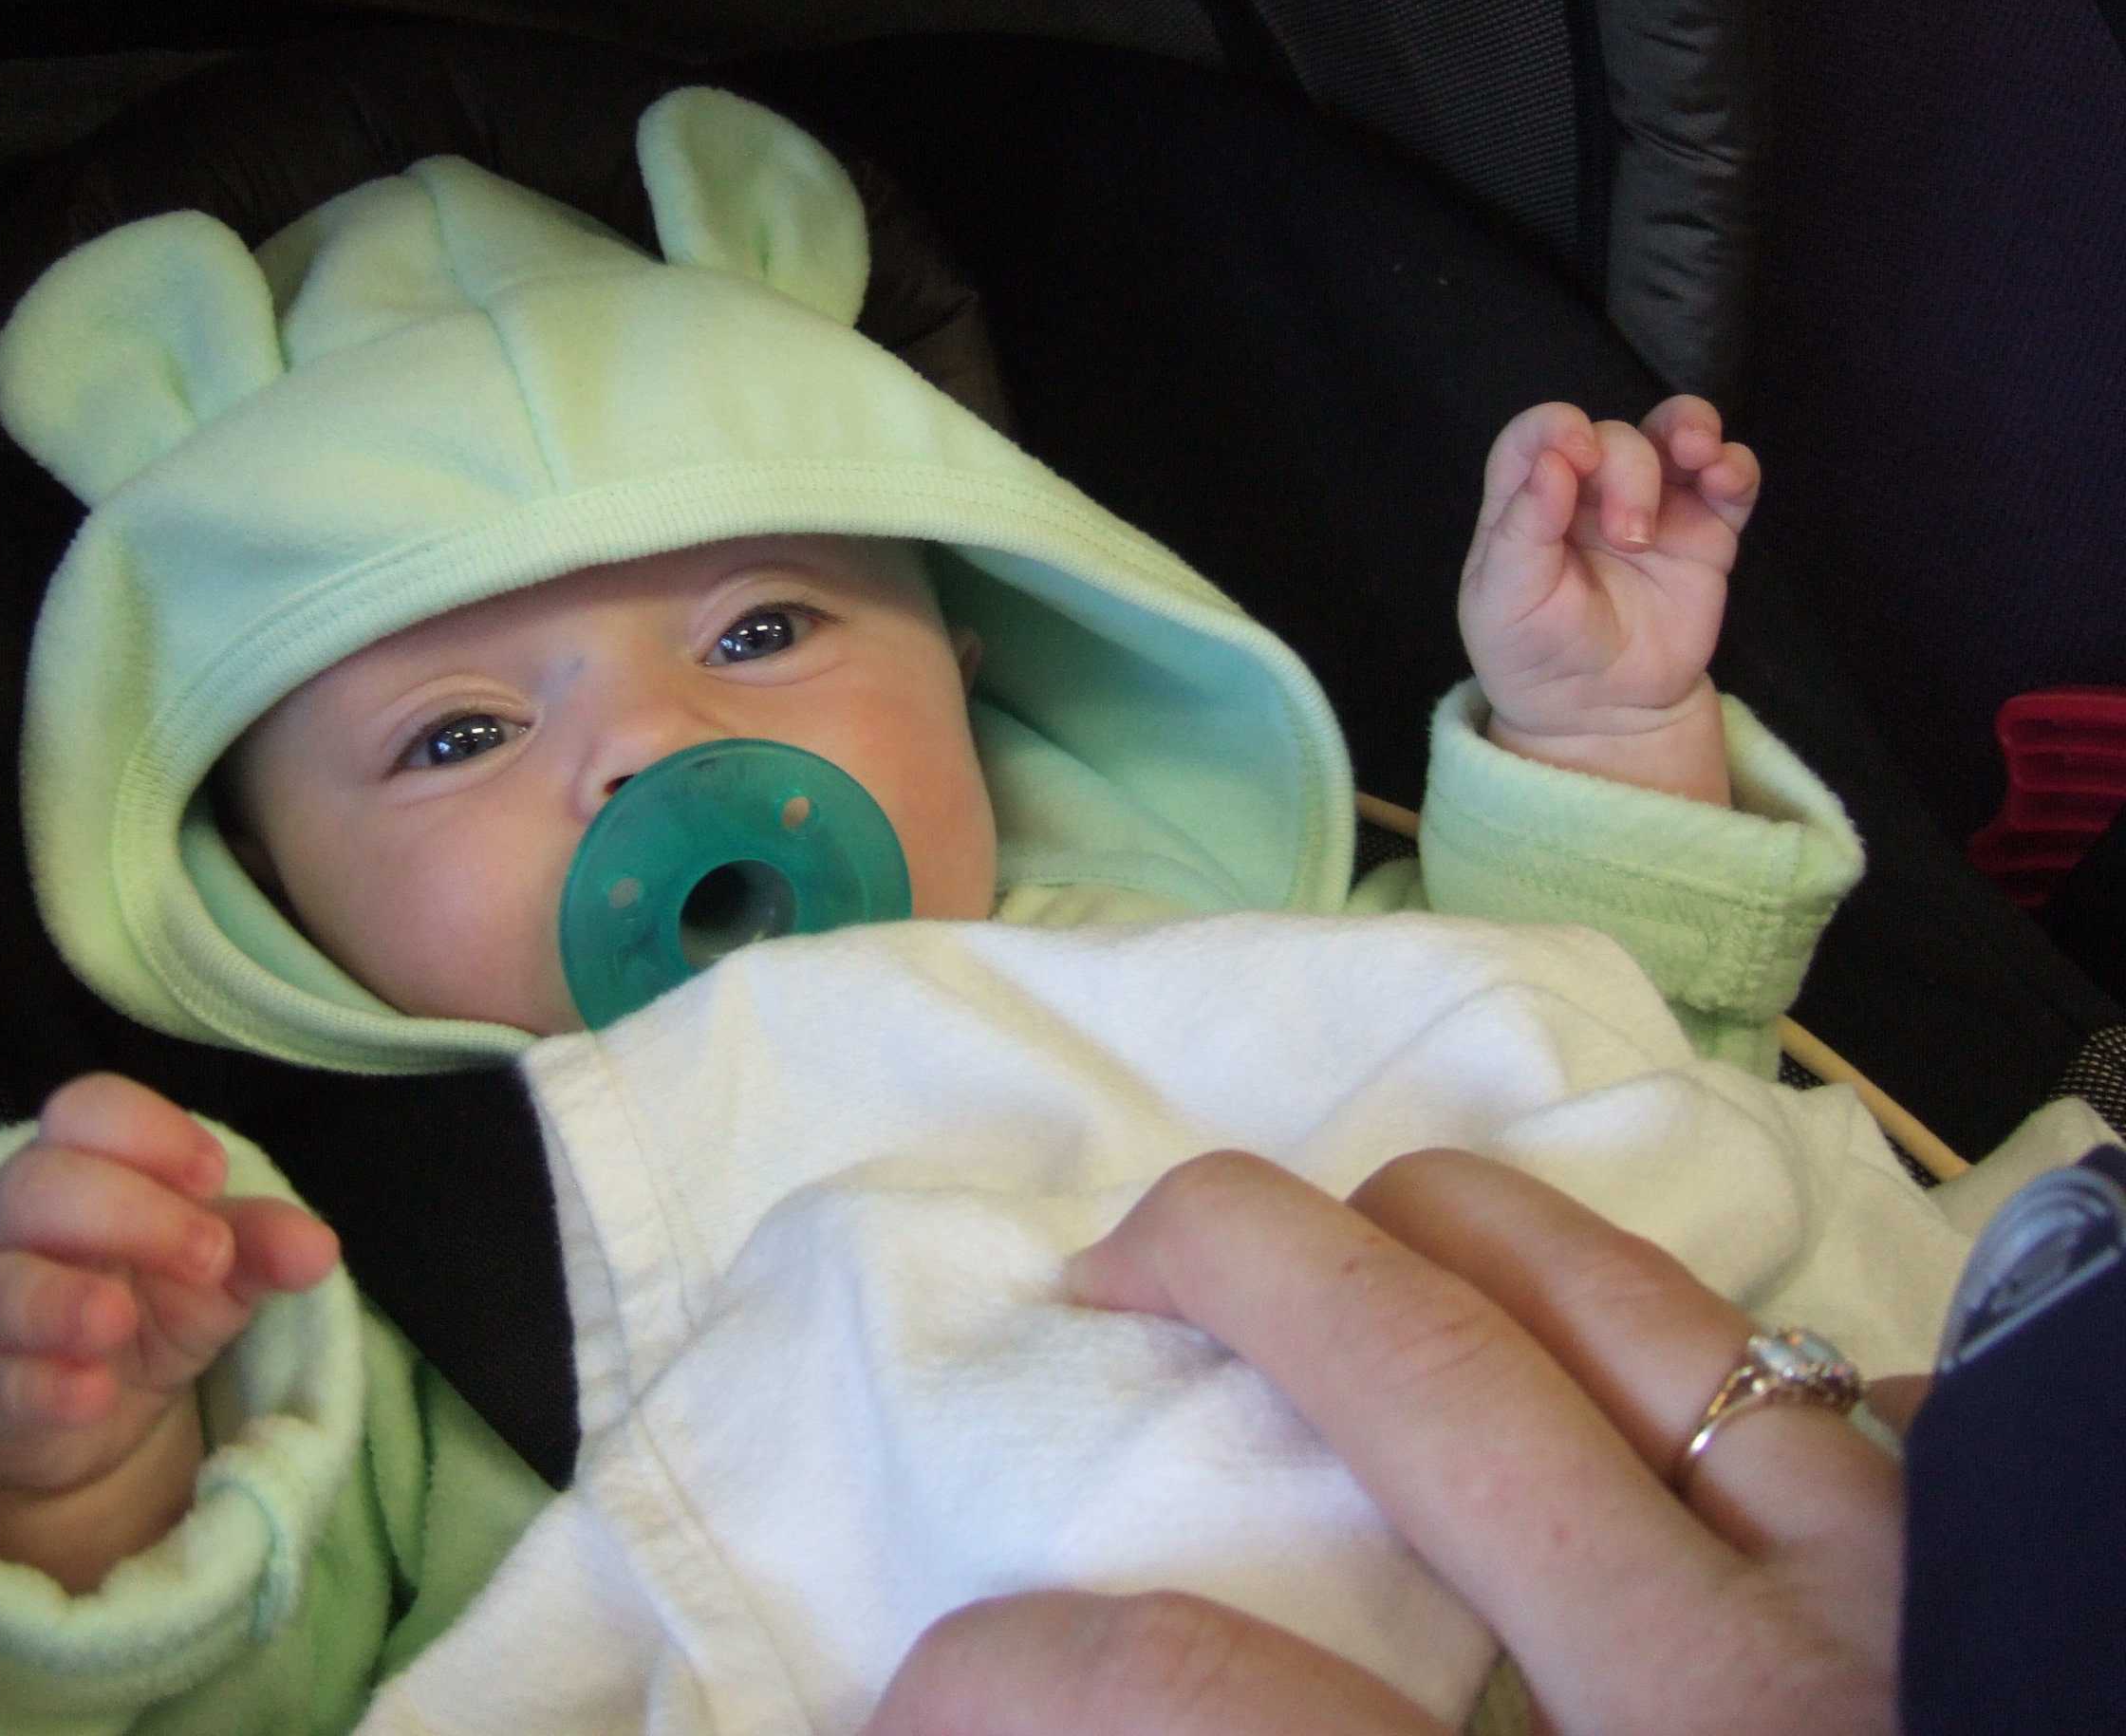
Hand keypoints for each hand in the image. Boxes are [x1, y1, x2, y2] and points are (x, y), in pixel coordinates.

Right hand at [0, 1073, 340, 1589]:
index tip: (213, 1175)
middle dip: (128, 1212)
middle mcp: (17, 1222)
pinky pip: (0, 1383)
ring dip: (62, 1303)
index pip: (88, 1111)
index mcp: (78, 1163)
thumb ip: (260, 1244)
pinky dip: (45, 1388)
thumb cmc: (149, 1300)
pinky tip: (92, 1394)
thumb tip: (319, 1248)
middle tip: (209, 1255)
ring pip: (3, 1286)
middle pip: (41, 1185)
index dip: (148, 1132)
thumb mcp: (217, 1269)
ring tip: (119, 1321)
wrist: (87, 1412)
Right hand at [865, 1150, 1905, 1735]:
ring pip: (1616, 1298)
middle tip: (1112, 1273)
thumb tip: (1106, 1713)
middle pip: (1411, 1374)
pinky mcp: (1979, 1565)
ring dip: (1421, 1220)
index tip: (927, 1681)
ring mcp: (1889, 1607)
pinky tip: (1564, 1345)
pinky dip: (1639, 1322)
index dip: (1010, 1679)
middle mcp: (1735, 1702)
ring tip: (1312, 1225)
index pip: (1210, 1702)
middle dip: (1212, 1265)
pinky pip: (1783, 1370)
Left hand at [1458, 397, 1759, 803]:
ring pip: (1674, 432)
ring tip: (1695, 454)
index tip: (1575, 455)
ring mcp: (1653, 508)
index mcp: (1528, 502)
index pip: (1538, 435)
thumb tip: (1553, 460)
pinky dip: (1734, 464)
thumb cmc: (1534, 653)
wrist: (1599, 713)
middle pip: (1615, 437)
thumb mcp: (1502, 601)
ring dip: (1688, 426)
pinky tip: (1724, 475)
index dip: (1556, 426)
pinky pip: (1730, 479)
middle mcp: (1589, 493)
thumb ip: (1521, 530)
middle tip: (1629, 538)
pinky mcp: (1705, 534)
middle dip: (1627, 471)